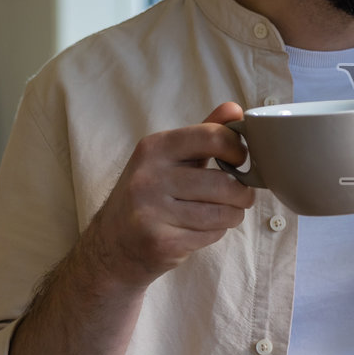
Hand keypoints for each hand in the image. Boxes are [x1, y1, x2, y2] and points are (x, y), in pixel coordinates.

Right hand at [80, 102, 256, 289]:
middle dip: (242, 193)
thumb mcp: (167, 159)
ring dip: (232, 215)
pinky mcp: (161, 242)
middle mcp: (149, 177)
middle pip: (224, 182)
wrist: (111, 245)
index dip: (237, 150)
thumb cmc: (147, 196)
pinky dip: (215, 233)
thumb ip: (202, 134)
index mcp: (154, 148)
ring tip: (223, 214)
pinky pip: (211, 235)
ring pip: (222, 212)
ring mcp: (152, 211)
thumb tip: (235, 109)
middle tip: (241, 196)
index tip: (240, 160)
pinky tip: (200, 230)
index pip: (212, 137)